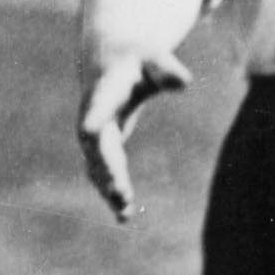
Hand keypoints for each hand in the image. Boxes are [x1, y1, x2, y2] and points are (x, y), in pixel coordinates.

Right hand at [76, 50, 188, 221]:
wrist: (109, 59)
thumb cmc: (137, 58)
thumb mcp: (153, 57)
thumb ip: (166, 68)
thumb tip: (185, 82)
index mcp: (104, 93)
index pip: (96, 108)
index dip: (93, 118)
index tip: (89, 131)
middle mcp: (92, 117)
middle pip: (97, 148)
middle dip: (108, 169)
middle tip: (121, 192)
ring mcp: (94, 136)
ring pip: (97, 167)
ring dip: (109, 189)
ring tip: (124, 213)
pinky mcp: (101, 148)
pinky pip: (103, 173)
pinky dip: (111, 193)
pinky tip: (124, 216)